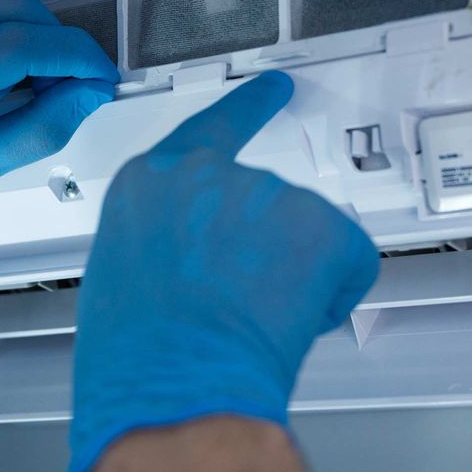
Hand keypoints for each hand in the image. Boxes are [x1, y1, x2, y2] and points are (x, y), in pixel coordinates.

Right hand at [68, 71, 380, 471]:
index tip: (274, 88)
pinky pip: (348, 264)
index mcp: (151, 182)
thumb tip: (194, 271)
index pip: (208, 129)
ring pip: (304, 239)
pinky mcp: (322, 225)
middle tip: (236, 306)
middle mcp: (211, 174)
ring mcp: (269, 193)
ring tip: (246, 324)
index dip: (248, 109)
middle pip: (261, 203)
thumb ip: (166, 248)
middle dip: (262, 251)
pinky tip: (291, 325)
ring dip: (290, 279)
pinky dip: (332, 298)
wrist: (173, 383)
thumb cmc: (135, 356)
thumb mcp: (123, 281)